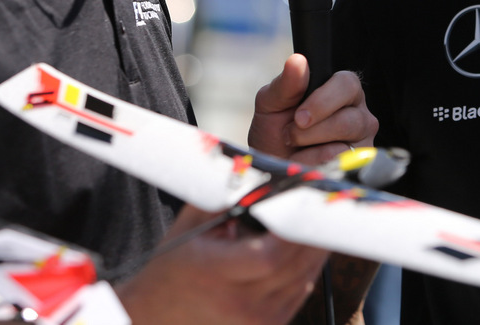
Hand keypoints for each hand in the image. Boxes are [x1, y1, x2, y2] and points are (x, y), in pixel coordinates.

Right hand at [116, 202, 327, 324]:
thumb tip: (262, 170)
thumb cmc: (173, 265)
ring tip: (319, 222)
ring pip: (302, 281)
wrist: (154, 315)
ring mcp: (255, 322)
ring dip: (315, 251)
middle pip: (295, 267)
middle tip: (325, 206)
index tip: (307, 204)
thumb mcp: (192, 225)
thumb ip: (226, 195)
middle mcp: (239, 304)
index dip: (296, 230)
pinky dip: (305, 270)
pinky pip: (297, 295)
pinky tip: (305, 249)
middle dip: (314, 234)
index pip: (272, 256)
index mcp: (216, 274)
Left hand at [248, 54, 377, 164]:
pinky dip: (313, 163)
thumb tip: (297, 61)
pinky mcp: (358, 164)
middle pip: (350, 118)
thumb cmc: (274, 129)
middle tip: (291, 133)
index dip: (323, 100)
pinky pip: (339, 163)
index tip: (299, 116)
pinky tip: (305, 160)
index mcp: (341, 88)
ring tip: (295, 145)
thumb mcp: (271, 104)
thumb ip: (286, 83)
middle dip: (315, 128)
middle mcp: (358, 112)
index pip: (347, 83)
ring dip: (311, 145)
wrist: (271, 165)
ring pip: (345, 142)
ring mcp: (361, 139)